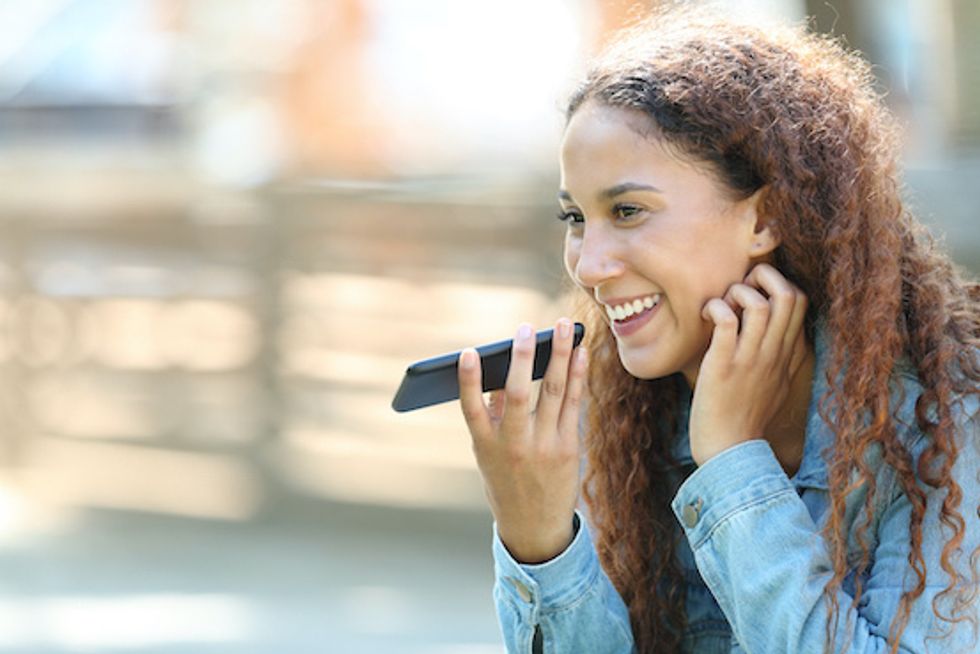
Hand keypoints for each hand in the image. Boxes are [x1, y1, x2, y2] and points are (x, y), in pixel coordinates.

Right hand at [458, 318, 587, 562]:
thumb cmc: (506, 482)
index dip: (469, 381)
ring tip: (566, 326)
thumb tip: (500, 373)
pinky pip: (573, 403)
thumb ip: (491, 416)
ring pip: (552, 392)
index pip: (472, 409)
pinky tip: (580, 353)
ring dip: (560, 355)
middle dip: (522, 358)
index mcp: (485, 447)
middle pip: (517, 395)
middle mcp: (514, 446)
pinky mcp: (568, 447)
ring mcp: (544, 447)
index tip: (469, 353)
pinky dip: (577, 375)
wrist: (534, 528)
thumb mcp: (487, 456)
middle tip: (527, 328)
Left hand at [689, 263, 807, 465]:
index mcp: (786, 354)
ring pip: (758, 302)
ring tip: (721, 304)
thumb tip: (784, 337)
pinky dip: (716, 308)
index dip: (778, 283)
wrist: (730, 452)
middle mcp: (773, 353)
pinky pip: (726, 320)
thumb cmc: (745, 417)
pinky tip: (706, 317)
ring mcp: (750, 359)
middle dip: (763, 275)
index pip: (800, 302)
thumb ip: (782, 359)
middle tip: (739, 287)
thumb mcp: (775, 385)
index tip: (754, 291)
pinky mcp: (723, 366)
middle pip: (788, 294)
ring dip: (737, 292)